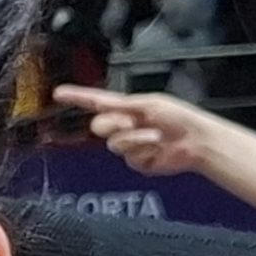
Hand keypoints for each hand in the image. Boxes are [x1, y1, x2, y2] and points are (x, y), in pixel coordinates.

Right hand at [53, 85, 214, 177]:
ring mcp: (130, 145)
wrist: (196, 140)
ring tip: (155, 136)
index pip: (95, 101)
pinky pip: (129, 158)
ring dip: (135, 138)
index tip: (59, 93)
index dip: (76, 97)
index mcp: (127, 107)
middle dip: (113, 124)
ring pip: (115, 144)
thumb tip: (103, 106)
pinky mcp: (138, 162)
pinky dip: (144, 150)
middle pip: (100, 126)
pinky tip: (157, 147)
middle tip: (131, 122)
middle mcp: (126, 126)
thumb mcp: (148, 103)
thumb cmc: (180, 118)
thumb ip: (122, 106)